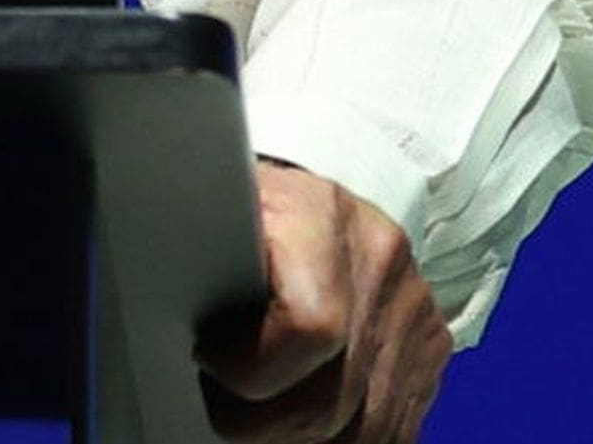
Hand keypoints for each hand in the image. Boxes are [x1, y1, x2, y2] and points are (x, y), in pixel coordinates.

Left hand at [197, 161, 453, 441]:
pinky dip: (343, 437)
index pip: (311, 325)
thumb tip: (160, 314)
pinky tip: (300, 428)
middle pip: (334, 396)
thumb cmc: (242, 195)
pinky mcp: (431, 345)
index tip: (206, 360)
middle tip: (220, 414)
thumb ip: (194, 246)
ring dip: (305, 440)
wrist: (319, 176)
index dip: (252, 367)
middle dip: (266, 425)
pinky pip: (392, 424)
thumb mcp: (212, 199)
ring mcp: (414, 309)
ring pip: (367, 426)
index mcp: (318, 213)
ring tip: (257, 424)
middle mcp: (379, 261)